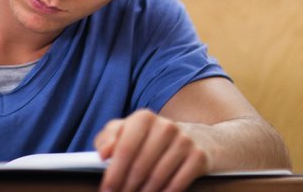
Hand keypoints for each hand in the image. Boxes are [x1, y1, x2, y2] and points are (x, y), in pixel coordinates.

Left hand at [94, 109, 210, 191]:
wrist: (194, 137)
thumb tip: (103, 154)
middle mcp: (165, 126)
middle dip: (126, 187)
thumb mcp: (126, 131)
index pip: (124, 149)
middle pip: (140, 166)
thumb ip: (108, 138)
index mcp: (143, 118)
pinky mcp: (198, 157)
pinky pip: (178, 183)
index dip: (114, 173)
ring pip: (157, 176)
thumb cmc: (149, 137)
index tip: (107, 190)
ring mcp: (184, 141)